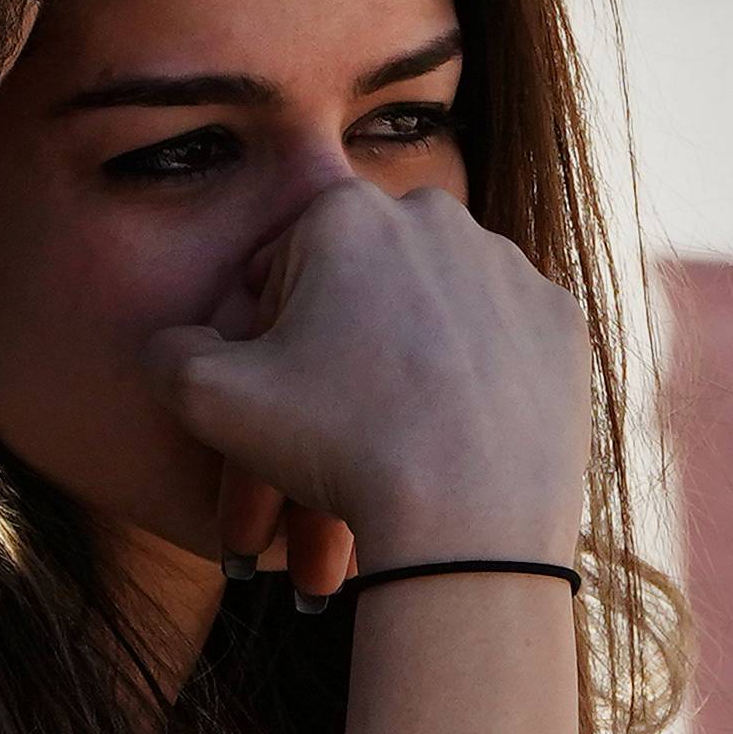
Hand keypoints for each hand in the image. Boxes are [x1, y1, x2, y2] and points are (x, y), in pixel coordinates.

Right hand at [146, 179, 590, 591]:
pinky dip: (471, 378)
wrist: (470, 521)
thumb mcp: (209, 400)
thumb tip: (176, 344)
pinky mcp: (561, 319)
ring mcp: (510, 266)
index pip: (281, 267)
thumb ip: (171, 353)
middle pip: (359, 287)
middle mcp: (436, 216)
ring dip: (399, 363)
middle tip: (321, 432)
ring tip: (382, 440)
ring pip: (430, 311)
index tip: (269, 399)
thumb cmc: (336, 446)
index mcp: (346, 212)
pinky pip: (497, 340)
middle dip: (331, 354)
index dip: (262, 338)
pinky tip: (450, 432)